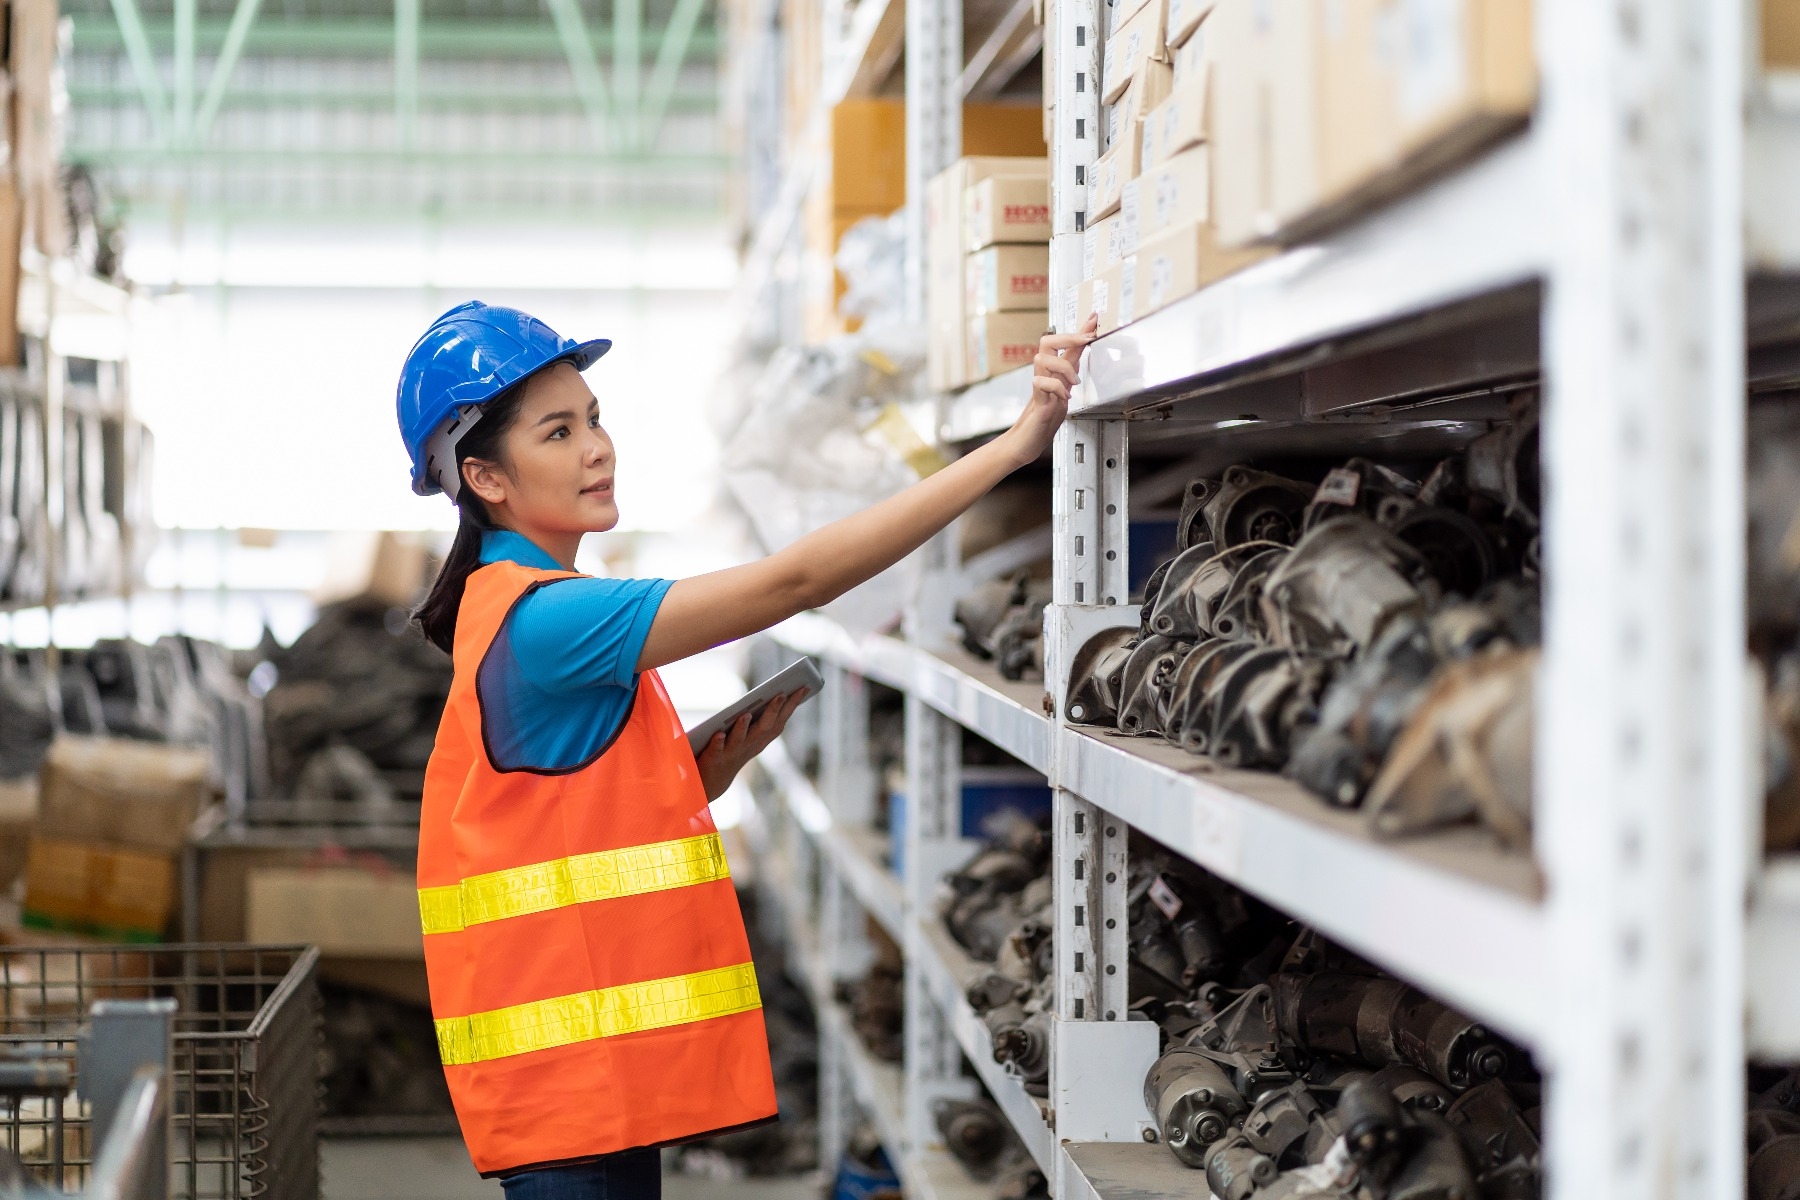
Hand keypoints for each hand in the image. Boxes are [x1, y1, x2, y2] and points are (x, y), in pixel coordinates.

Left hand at [694, 688, 808, 800]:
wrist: (714, 780)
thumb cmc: (733, 748)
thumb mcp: (750, 734)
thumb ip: (761, 717)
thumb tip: (776, 692)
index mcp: (761, 738)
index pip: (780, 720)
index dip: (793, 704)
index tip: (804, 687)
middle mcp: (750, 745)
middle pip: (764, 728)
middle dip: (773, 711)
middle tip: (781, 694)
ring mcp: (732, 752)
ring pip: (740, 739)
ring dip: (743, 727)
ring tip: (745, 715)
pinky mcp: (714, 757)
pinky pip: (716, 749)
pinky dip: (718, 742)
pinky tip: (718, 734)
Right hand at [1002, 314, 1097, 467]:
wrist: (1025, 443)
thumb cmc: (1043, 420)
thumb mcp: (1064, 392)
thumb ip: (1070, 373)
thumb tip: (1081, 355)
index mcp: (1053, 374)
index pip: (1065, 346)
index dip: (1080, 330)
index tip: (1094, 317)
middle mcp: (1044, 377)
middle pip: (1047, 342)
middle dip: (1068, 337)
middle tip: (1086, 340)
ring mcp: (1039, 388)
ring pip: (1042, 359)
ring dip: (1062, 367)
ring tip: (1072, 383)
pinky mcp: (1037, 403)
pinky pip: (1040, 384)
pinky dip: (1055, 388)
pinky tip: (1064, 398)